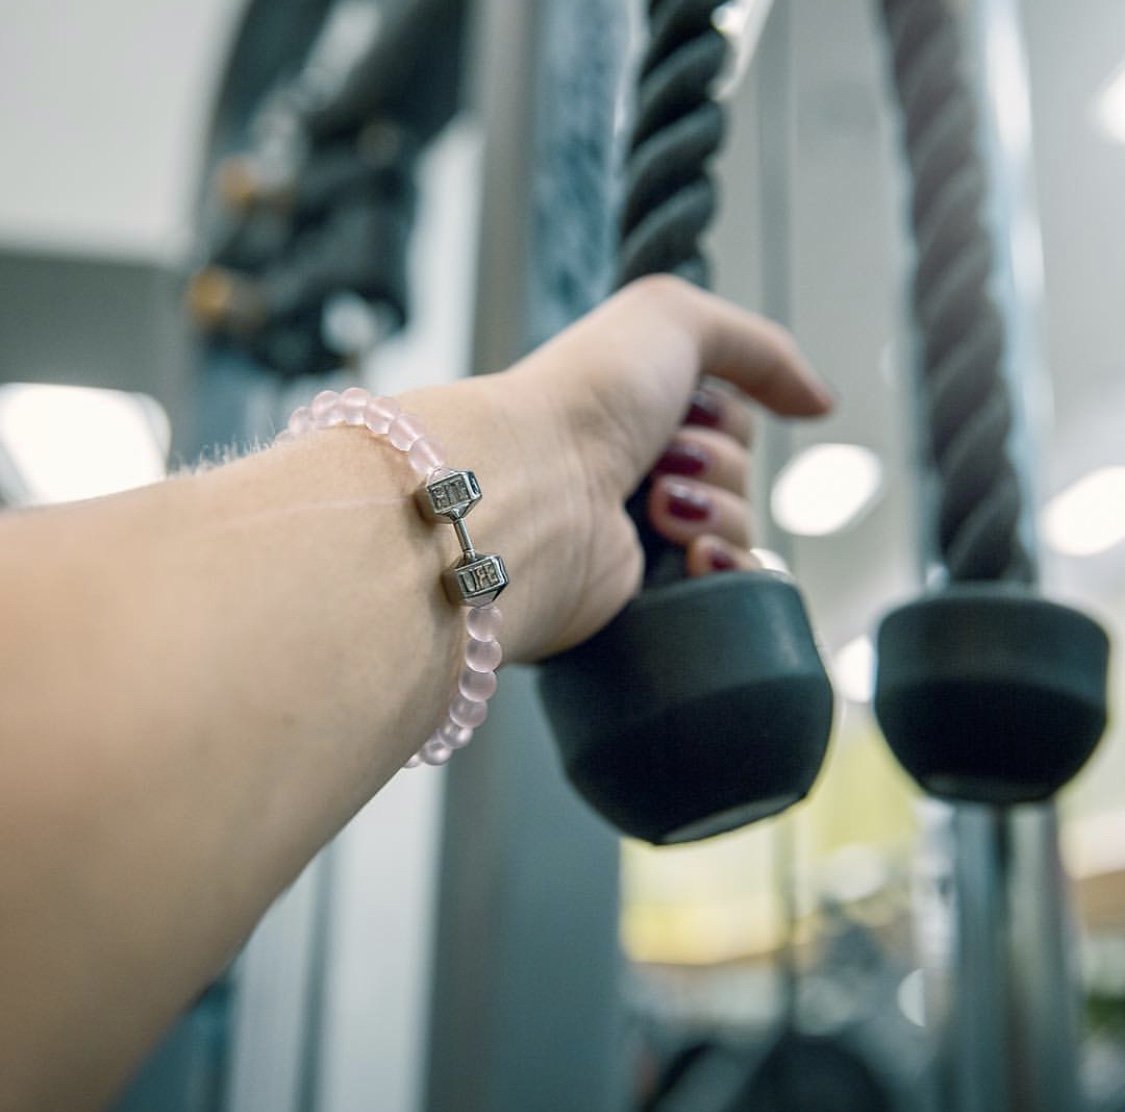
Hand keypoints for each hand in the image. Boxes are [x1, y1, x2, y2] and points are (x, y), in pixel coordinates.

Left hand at [404, 276, 831, 662]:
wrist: (535, 489)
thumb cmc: (589, 397)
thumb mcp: (673, 320)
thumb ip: (759, 348)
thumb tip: (822, 405)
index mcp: (631, 415)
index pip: (729, 419)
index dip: (722, 412)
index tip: (680, 407)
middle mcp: (632, 475)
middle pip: (738, 471)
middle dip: (714, 460)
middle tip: (659, 462)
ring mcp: (638, 541)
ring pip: (740, 527)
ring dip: (714, 509)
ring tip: (656, 506)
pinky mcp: (646, 599)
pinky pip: (729, 588)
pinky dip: (726, 567)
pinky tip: (693, 556)